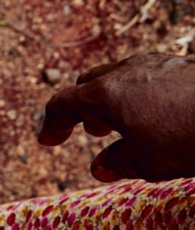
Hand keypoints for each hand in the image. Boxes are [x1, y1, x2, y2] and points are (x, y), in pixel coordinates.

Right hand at [37, 52, 194, 181]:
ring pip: (121, 77)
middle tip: (88, 130)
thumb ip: (118, 162)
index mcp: (107, 94)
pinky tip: (159, 115)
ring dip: (114, 100)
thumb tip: (100, 166)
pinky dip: (140, 95)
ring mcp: (157, 63)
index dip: (52, 124)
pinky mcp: (183, 66)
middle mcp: (127, 71)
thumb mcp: (148, 161)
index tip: (48, 140)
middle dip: (83, 107)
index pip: (64, 103)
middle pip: (90, 83)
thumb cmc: (190, 138)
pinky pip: (148, 76)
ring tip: (124, 123)